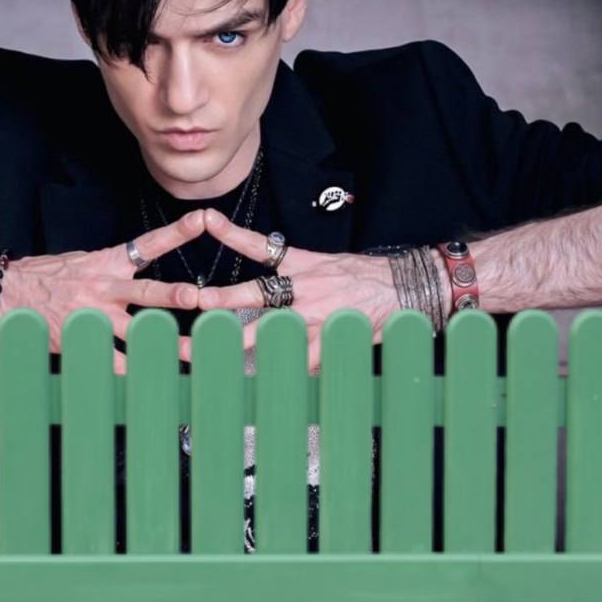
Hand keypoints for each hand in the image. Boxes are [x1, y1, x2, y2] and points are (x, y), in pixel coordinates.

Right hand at [0, 210, 206, 373]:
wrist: (7, 294)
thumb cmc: (46, 277)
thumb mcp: (81, 261)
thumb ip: (112, 265)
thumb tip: (139, 261)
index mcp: (108, 264)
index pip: (147, 244)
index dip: (175, 231)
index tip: (201, 220)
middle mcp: (105, 289)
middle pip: (146, 292)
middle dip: (174, 295)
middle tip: (201, 298)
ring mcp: (96, 318)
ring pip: (136, 332)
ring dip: (166, 343)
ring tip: (195, 353)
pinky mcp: (84, 341)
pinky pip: (113, 360)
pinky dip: (134, 371)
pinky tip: (155, 381)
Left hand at [196, 208, 425, 373]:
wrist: (406, 287)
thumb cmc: (364, 277)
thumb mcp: (327, 264)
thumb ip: (296, 272)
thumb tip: (269, 279)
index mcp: (302, 265)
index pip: (260, 245)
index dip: (232, 233)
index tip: (206, 220)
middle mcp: (303, 288)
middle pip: (254, 293)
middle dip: (222, 299)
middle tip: (196, 302)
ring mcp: (315, 316)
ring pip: (271, 331)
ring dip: (242, 344)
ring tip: (214, 354)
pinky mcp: (329, 338)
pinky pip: (301, 358)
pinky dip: (287, 367)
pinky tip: (270, 380)